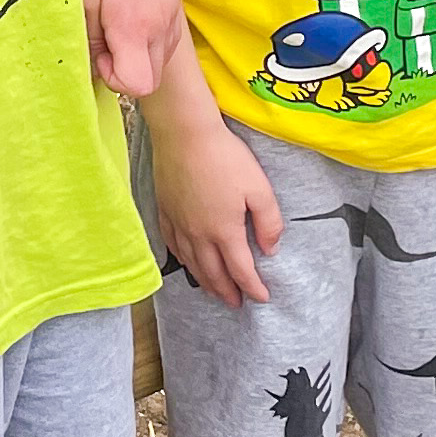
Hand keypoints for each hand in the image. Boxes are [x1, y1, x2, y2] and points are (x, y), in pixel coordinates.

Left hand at [77, 0, 186, 101]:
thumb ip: (88, 38)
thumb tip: (93, 67)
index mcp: (136, 27)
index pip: (138, 85)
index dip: (113, 78)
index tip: (96, 54)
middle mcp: (162, 24)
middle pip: (151, 75)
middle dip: (124, 66)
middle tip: (100, 35)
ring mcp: (172, 11)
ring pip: (159, 56)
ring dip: (135, 50)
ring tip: (110, 19)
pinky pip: (164, 34)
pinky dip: (146, 33)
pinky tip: (126, 7)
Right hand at [149, 108, 281, 308]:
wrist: (184, 133)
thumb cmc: (225, 157)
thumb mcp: (259, 188)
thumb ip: (268, 222)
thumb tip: (270, 249)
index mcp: (224, 231)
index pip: (241, 270)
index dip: (253, 287)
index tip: (262, 297)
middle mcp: (198, 234)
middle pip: (213, 273)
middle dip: (227, 292)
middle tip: (237, 303)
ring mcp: (178, 223)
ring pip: (192, 264)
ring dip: (205, 282)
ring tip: (215, 291)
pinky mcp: (165, 210)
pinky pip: (173, 245)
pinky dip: (183, 260)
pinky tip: (187, 262)